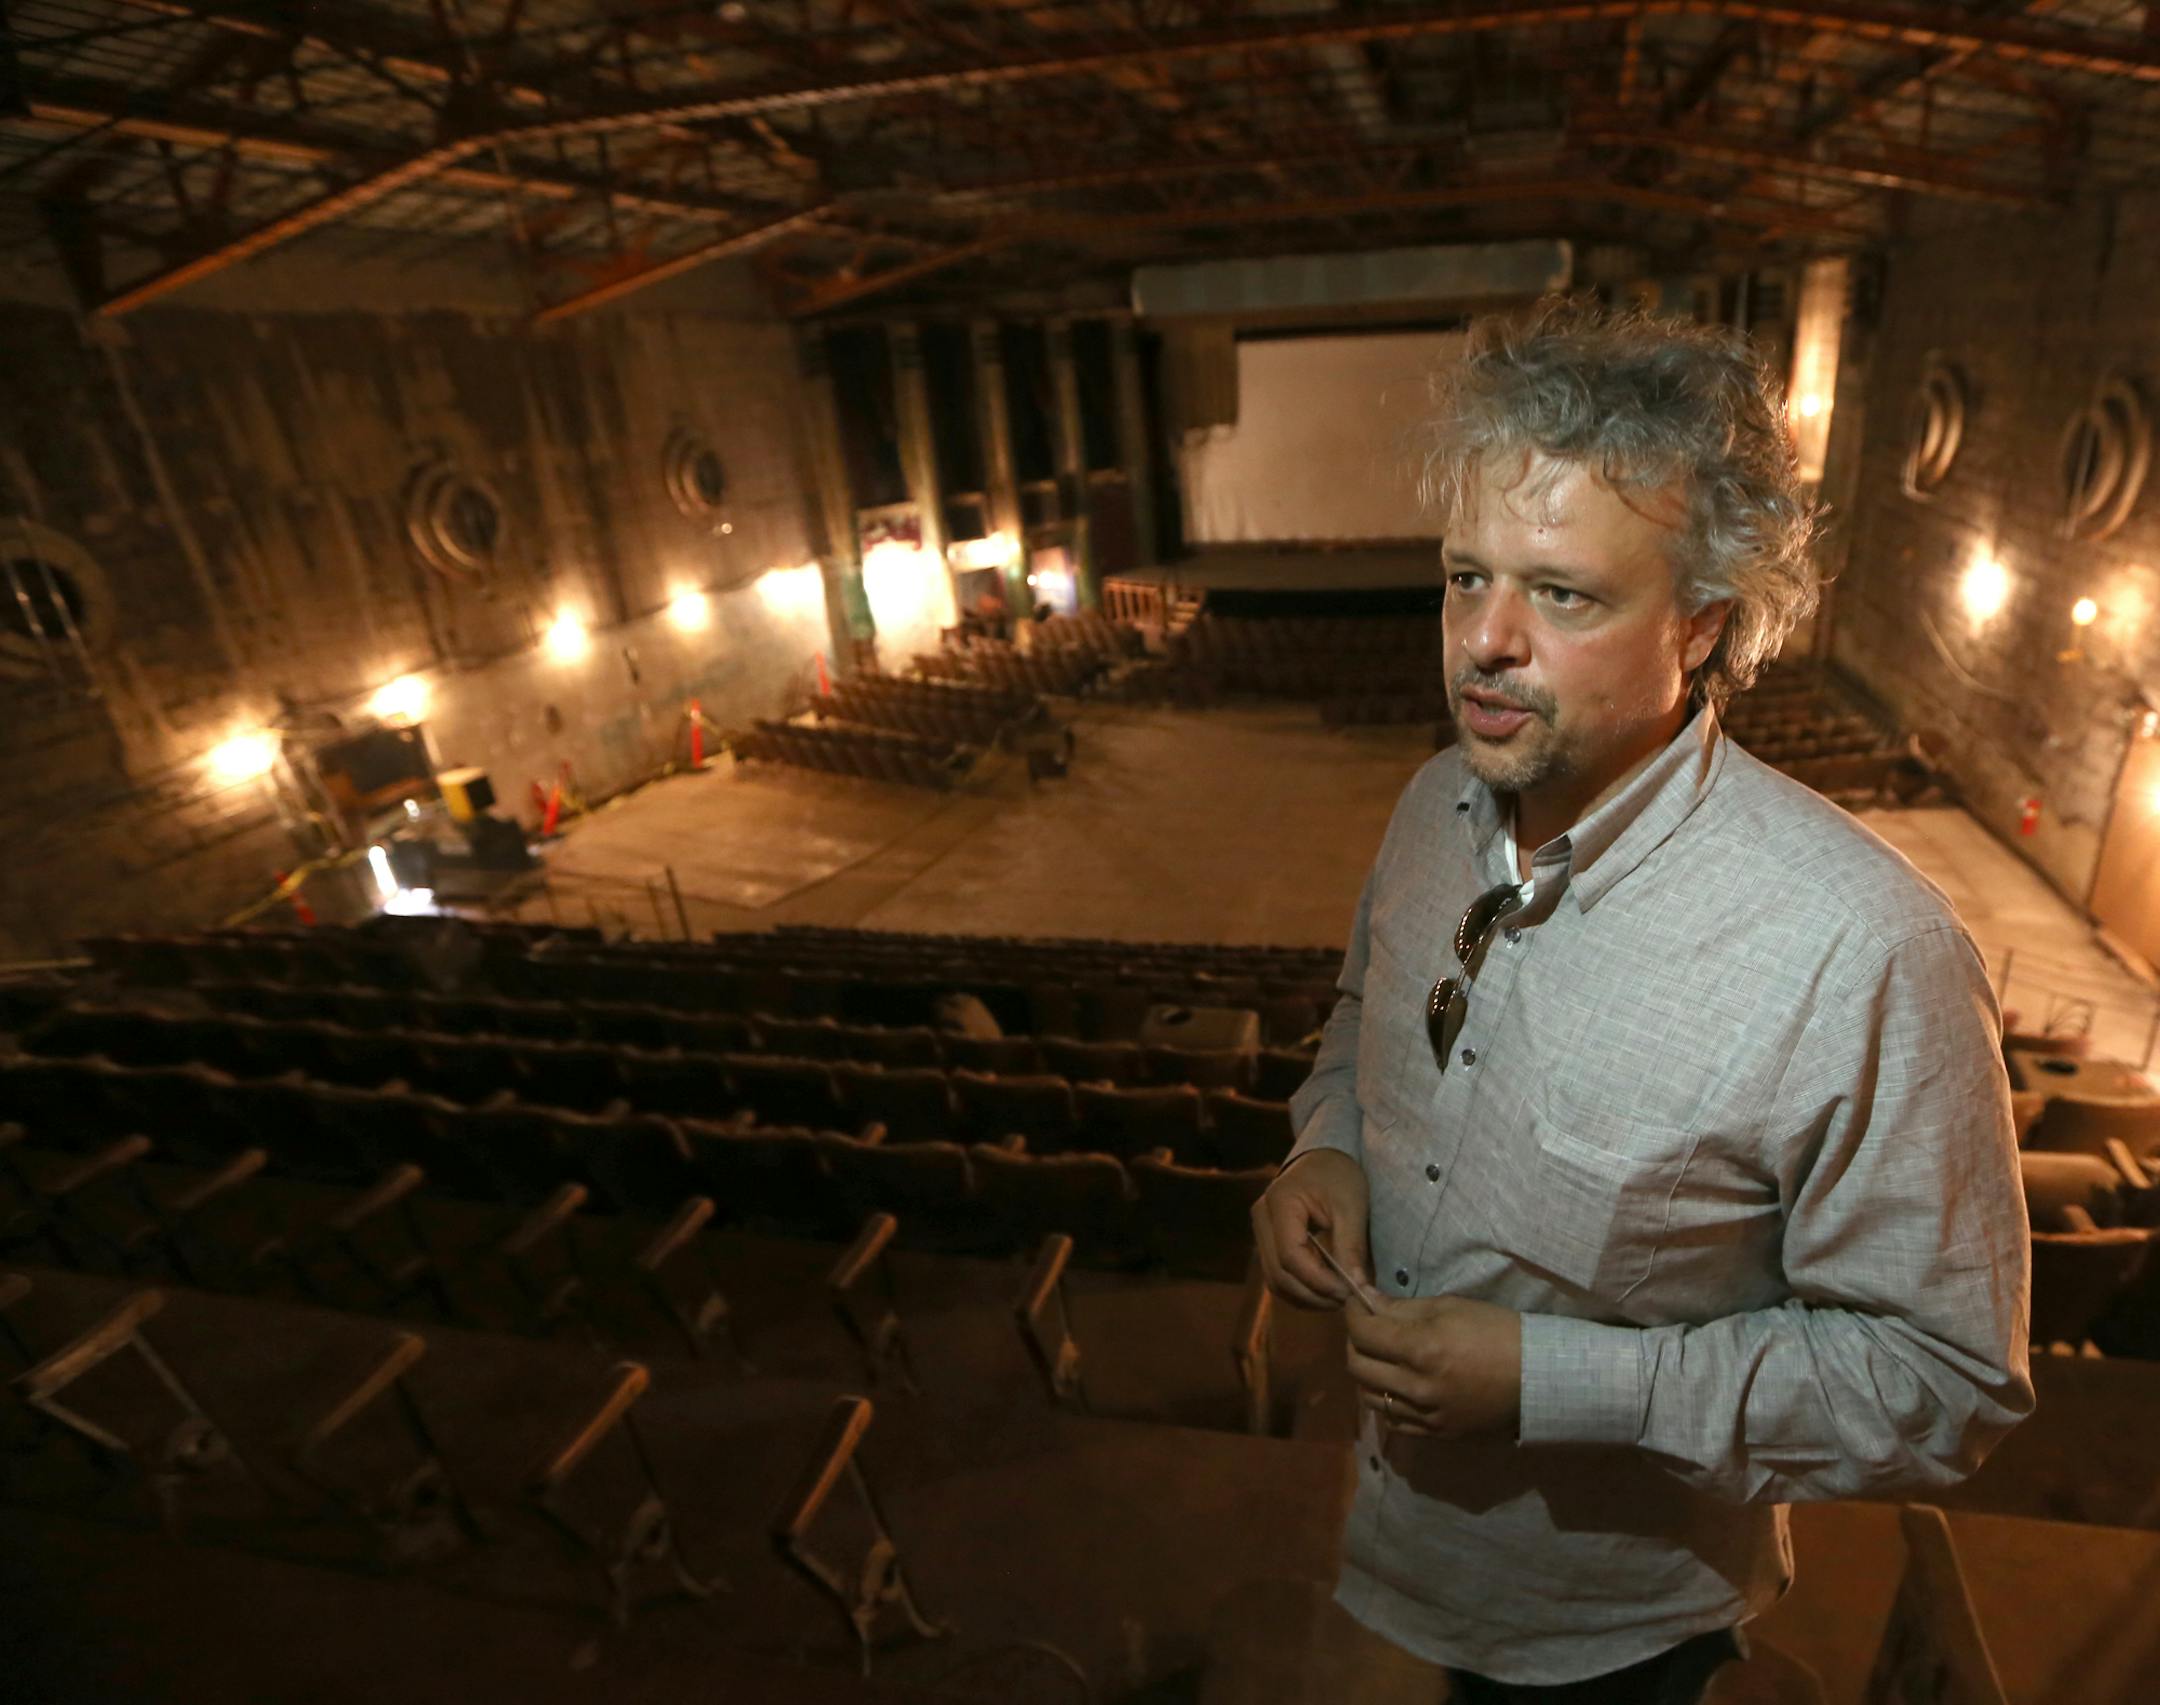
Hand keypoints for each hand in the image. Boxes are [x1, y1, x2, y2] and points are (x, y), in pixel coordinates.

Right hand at [1251, 1149, 1369, 1309]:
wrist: (1325, 1158)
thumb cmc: (1340, 1175)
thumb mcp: (1352, 1207)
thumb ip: (1351, 1247)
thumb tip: (1358, 1288)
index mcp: (1280, 1203)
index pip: (1291, 1255)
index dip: (1318, 1281)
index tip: (1348, 1293)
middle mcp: (1261, 1219)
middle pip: (1278, 1273)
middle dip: (1313, 1294)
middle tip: (1347, 1301)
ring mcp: (1260, 1231)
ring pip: (1275, 1279)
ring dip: (1306, 1296)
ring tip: (1338, 1298)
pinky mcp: (1267, 1241)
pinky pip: (1278, 1274)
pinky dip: (1300, 1288)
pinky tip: (1325, 1290)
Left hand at [1345, 1295, 1522, 1439]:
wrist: (1539, 1378)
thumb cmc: (1498, 1332)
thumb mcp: (1451, 1308)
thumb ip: (1402, 1308)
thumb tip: (1366, 1300)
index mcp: (1421, 1349)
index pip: (1363, 1331)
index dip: (1352, 1311)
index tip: (1356, 1300)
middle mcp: (1417, 1387)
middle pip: (1357, 1365)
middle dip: (1354, 1340)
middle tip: (1367, 1326)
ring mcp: (1425, 1415)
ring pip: (1369, 1396)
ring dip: (1366, 1372)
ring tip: (1380, 1356)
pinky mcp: (1436, 1434)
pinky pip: (1393, 1420)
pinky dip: (1386, 1400)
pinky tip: (1397, 1385)